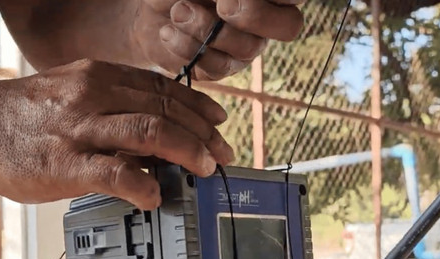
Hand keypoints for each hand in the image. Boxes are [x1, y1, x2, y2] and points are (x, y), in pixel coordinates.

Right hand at [0, 59, 234, 209]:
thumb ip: (108, 106)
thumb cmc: (19, 116)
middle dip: (203, 133)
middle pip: (166, 108)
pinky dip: (145, 185)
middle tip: (221, 153)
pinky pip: (118, 173)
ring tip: (203, 169)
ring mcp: (81, 128)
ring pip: (152, 132)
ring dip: (188, 151)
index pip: (162, 88)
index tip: (217, 122)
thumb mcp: (70, 94)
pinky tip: (155, 196)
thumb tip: (149, 133)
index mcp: (98, 76)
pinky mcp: (66, 163)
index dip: (197, 106)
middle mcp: (94, 95)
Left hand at [134, 0, 304, 80]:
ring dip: (207, 28)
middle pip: (289, 26)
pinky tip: (169, 31)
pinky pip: (217, 68)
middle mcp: (264, 21)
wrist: (149, 10)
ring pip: (248, 48)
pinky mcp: (220, 70)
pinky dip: (188, 46)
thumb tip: (229, 1)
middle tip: (222, 3)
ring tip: (178, 11)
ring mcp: (244, 48)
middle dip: (255, 15)